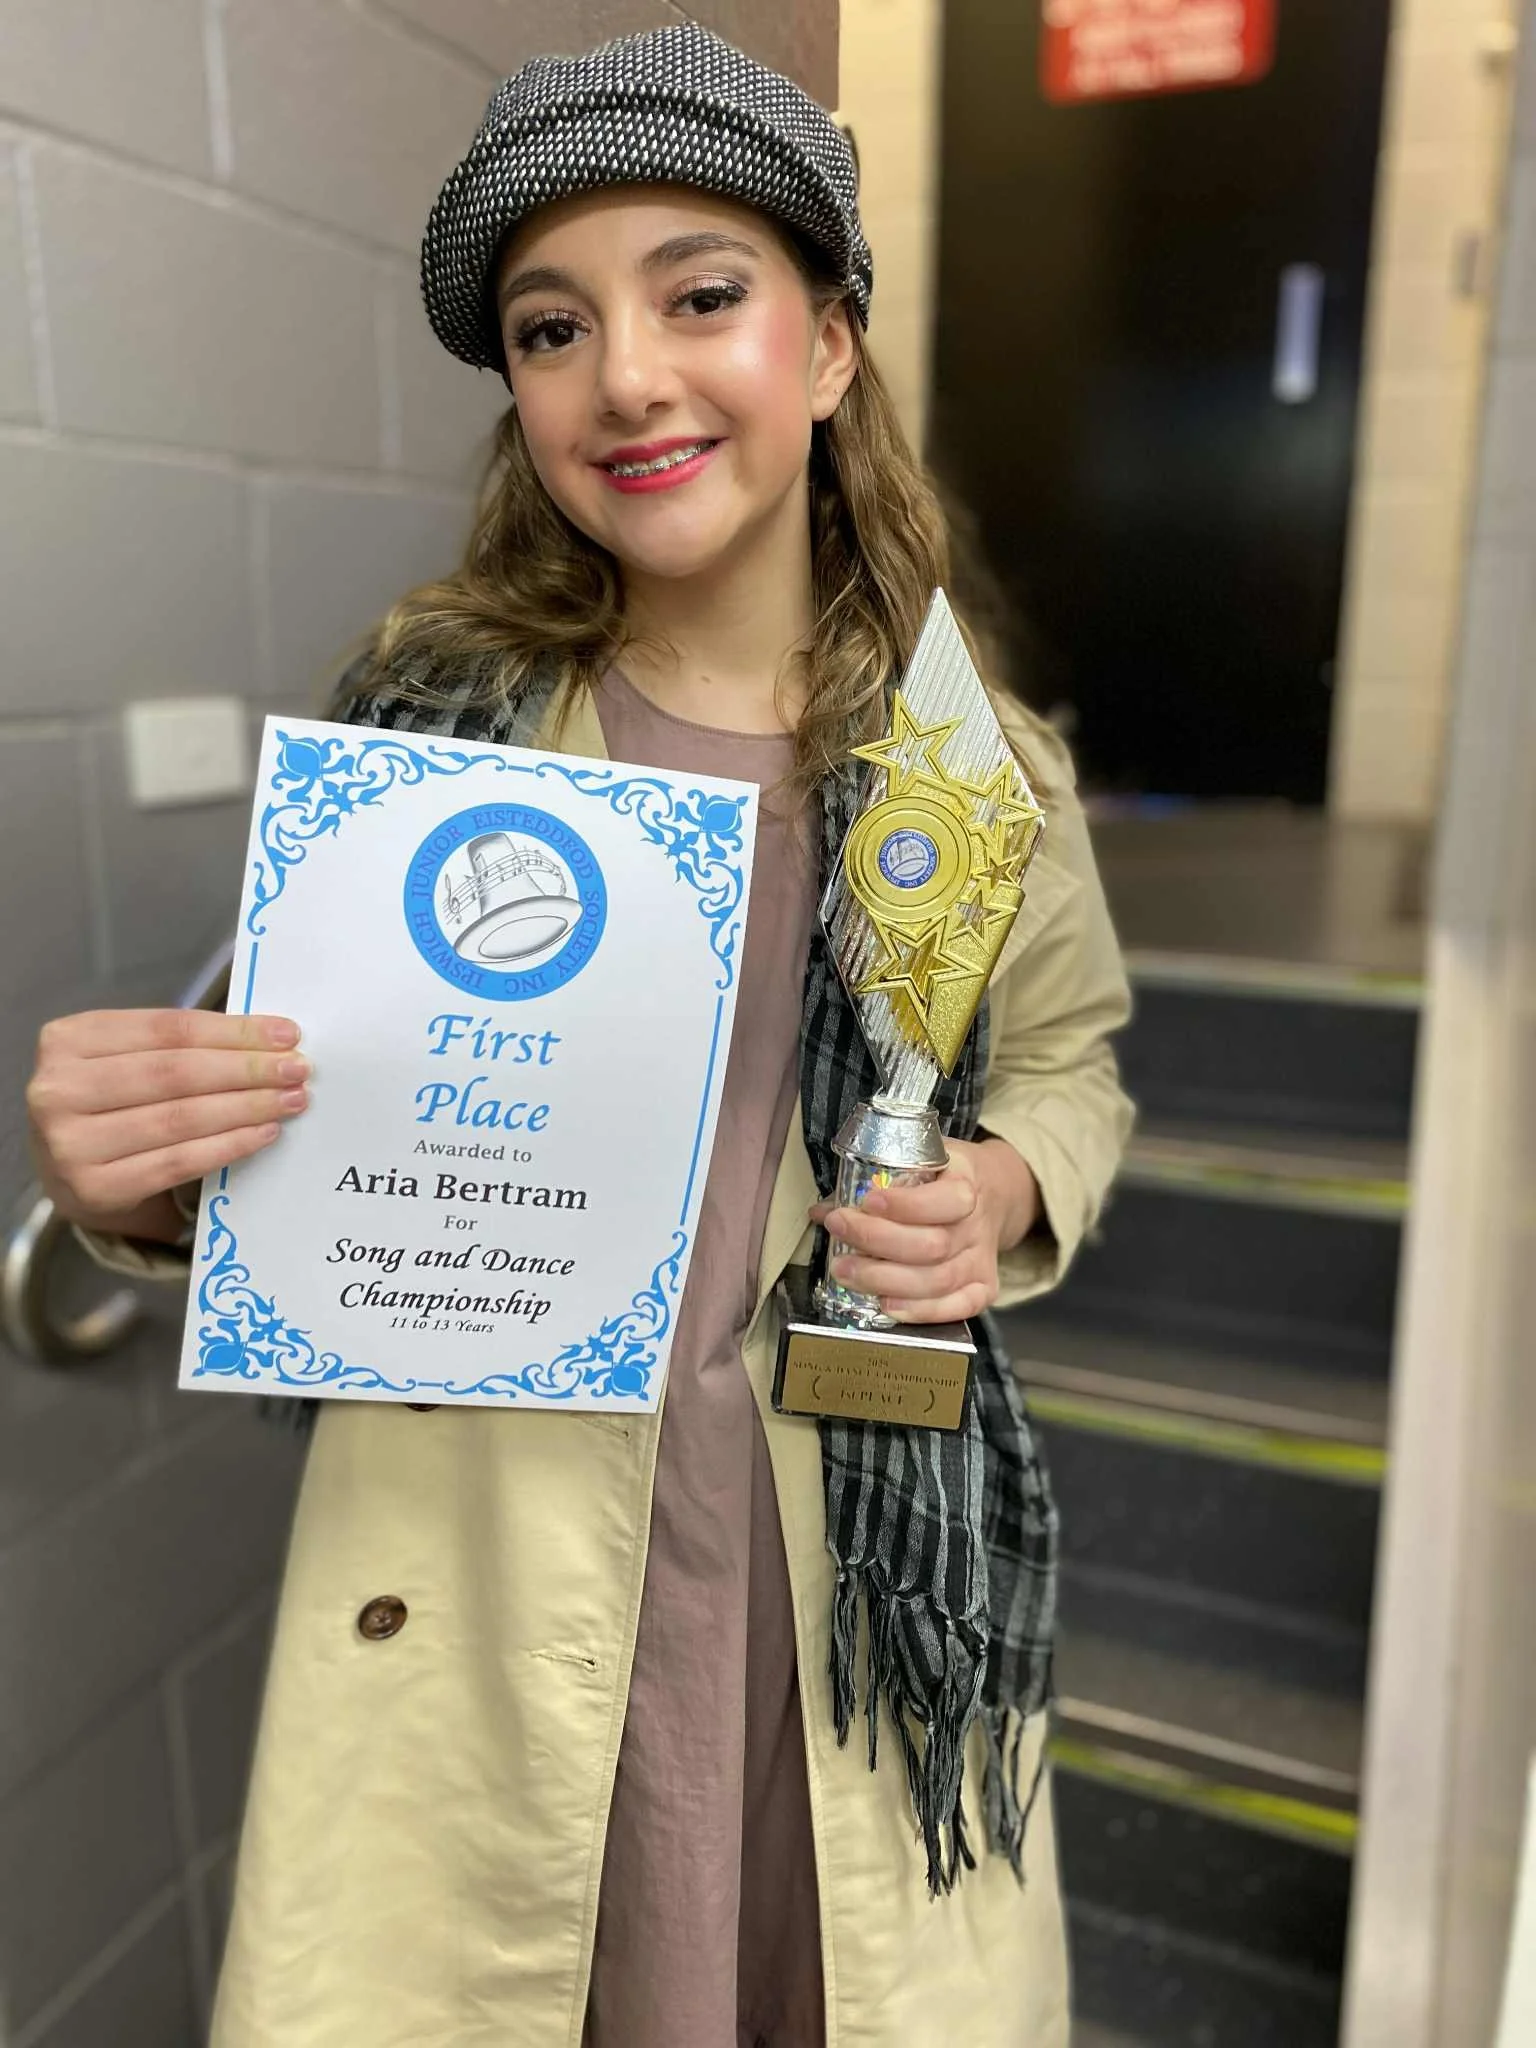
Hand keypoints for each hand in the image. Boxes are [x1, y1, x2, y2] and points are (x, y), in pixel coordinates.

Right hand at [27, 1010, 309, 1241]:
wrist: (67, 1173)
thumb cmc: (109, 1104)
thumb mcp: (126, 1060)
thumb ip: (179, 1046)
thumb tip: (269, 1040)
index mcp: (67, 1040)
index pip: (167, 1029)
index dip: (232, 1031)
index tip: (285, 1033)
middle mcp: (59, 1090)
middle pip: (175, 1072)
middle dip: (246, 1069)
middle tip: (296, 1069)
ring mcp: (72, 1143)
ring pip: (180, 1118)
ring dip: (246, 1107)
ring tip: (290, 1100)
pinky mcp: (95, 1188)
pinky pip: (178, 1162)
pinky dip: (229, 1145)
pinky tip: (263, 1133)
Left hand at [810, 1136, 1040, 1323]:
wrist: (993, 1194)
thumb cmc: (944, 1179)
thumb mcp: (919, 1162)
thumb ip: (874, 1183)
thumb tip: (822, 1210)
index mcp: (966, 1184)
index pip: (943, 1201)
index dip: (904, 1206)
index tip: (867, 1202)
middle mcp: (977, 1225)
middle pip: (932, 1246)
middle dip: (877, 1242)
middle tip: (840, 1232)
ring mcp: (982, 1260)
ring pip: (937, 1281)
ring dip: (884, 1280)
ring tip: (846, 1271)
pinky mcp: (984, 1288)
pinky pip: (956, 1307)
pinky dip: (919, 1311)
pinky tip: (886, 1304)